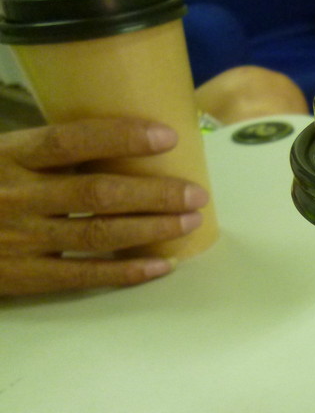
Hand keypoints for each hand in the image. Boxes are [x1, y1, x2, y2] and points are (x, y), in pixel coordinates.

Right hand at [0, 117, 208, 295]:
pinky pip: (83, 275)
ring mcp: (20, 239)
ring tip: (188, 222)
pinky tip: (161, 266)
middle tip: (196, 193)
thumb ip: (41, 152)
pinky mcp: (23, 276)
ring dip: (151, 229)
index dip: (120, 137)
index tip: (166, 136)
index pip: (69, 140)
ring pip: (99, 234)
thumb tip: (114, 140)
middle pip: (97, 192)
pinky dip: (126, 271)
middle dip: (154, 193)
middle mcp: (15, 195)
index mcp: (6, 155)